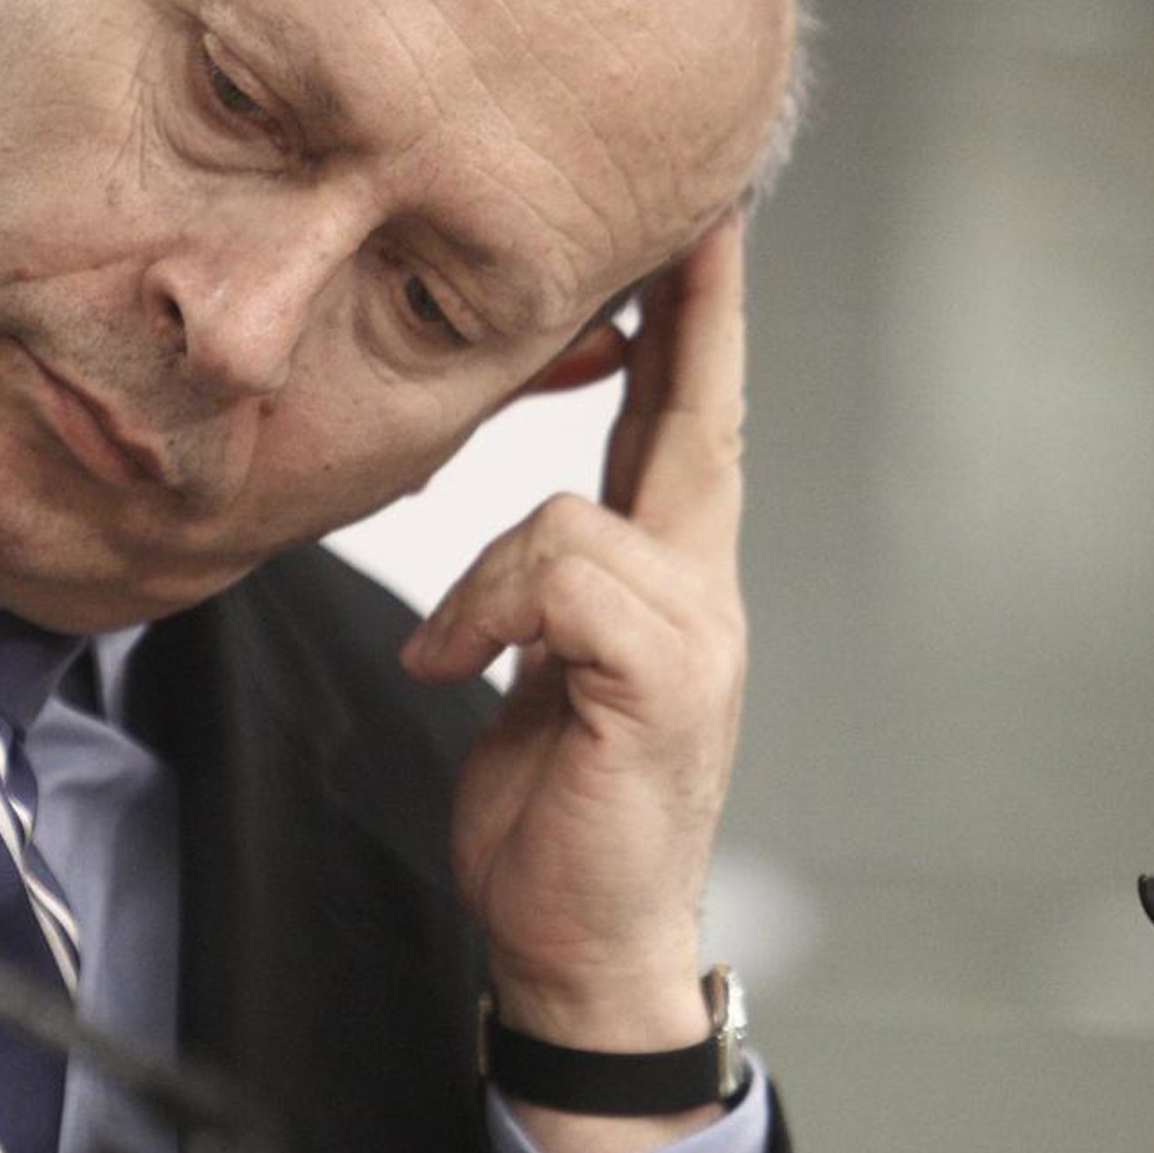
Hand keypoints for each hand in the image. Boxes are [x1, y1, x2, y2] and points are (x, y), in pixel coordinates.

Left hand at [402, 215, 748, 1152]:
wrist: (584, 944)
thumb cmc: (559, 818)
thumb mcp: (545, 677)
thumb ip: (549, 590)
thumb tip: (518, 542)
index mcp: (671, 582)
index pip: (688, 422)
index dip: (695, 321)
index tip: (700, 225)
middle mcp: (700, 592)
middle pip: (698, 420)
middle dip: (697, 307)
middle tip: (704, 207)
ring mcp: (693, 635)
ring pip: (572, 514)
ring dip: (486, 577)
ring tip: (449, 657)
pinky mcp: (661, 680)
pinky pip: (554, 580)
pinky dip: (481, 613)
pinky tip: (452, 671)